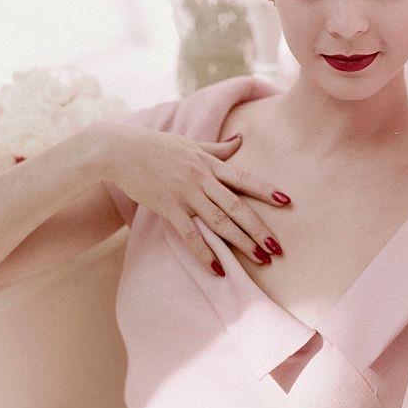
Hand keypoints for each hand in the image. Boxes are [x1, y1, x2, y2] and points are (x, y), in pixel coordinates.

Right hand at [108, 128, 288, 273]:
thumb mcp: (191, 143)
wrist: (120, 150)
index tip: (287, 202)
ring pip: (220, 222)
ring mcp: (185, 194)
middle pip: (237, 207)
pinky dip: (204, 252)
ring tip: (260, 259)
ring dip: (242, 242)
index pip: (244, 179)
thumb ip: (218, 148)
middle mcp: (202, 179)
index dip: (266, 190)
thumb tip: (242, 139)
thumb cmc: (156, 146)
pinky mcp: (168, 208)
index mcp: (209, 164)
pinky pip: (189, 235)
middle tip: (278, 248)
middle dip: (259, 228)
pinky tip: (218, 268)